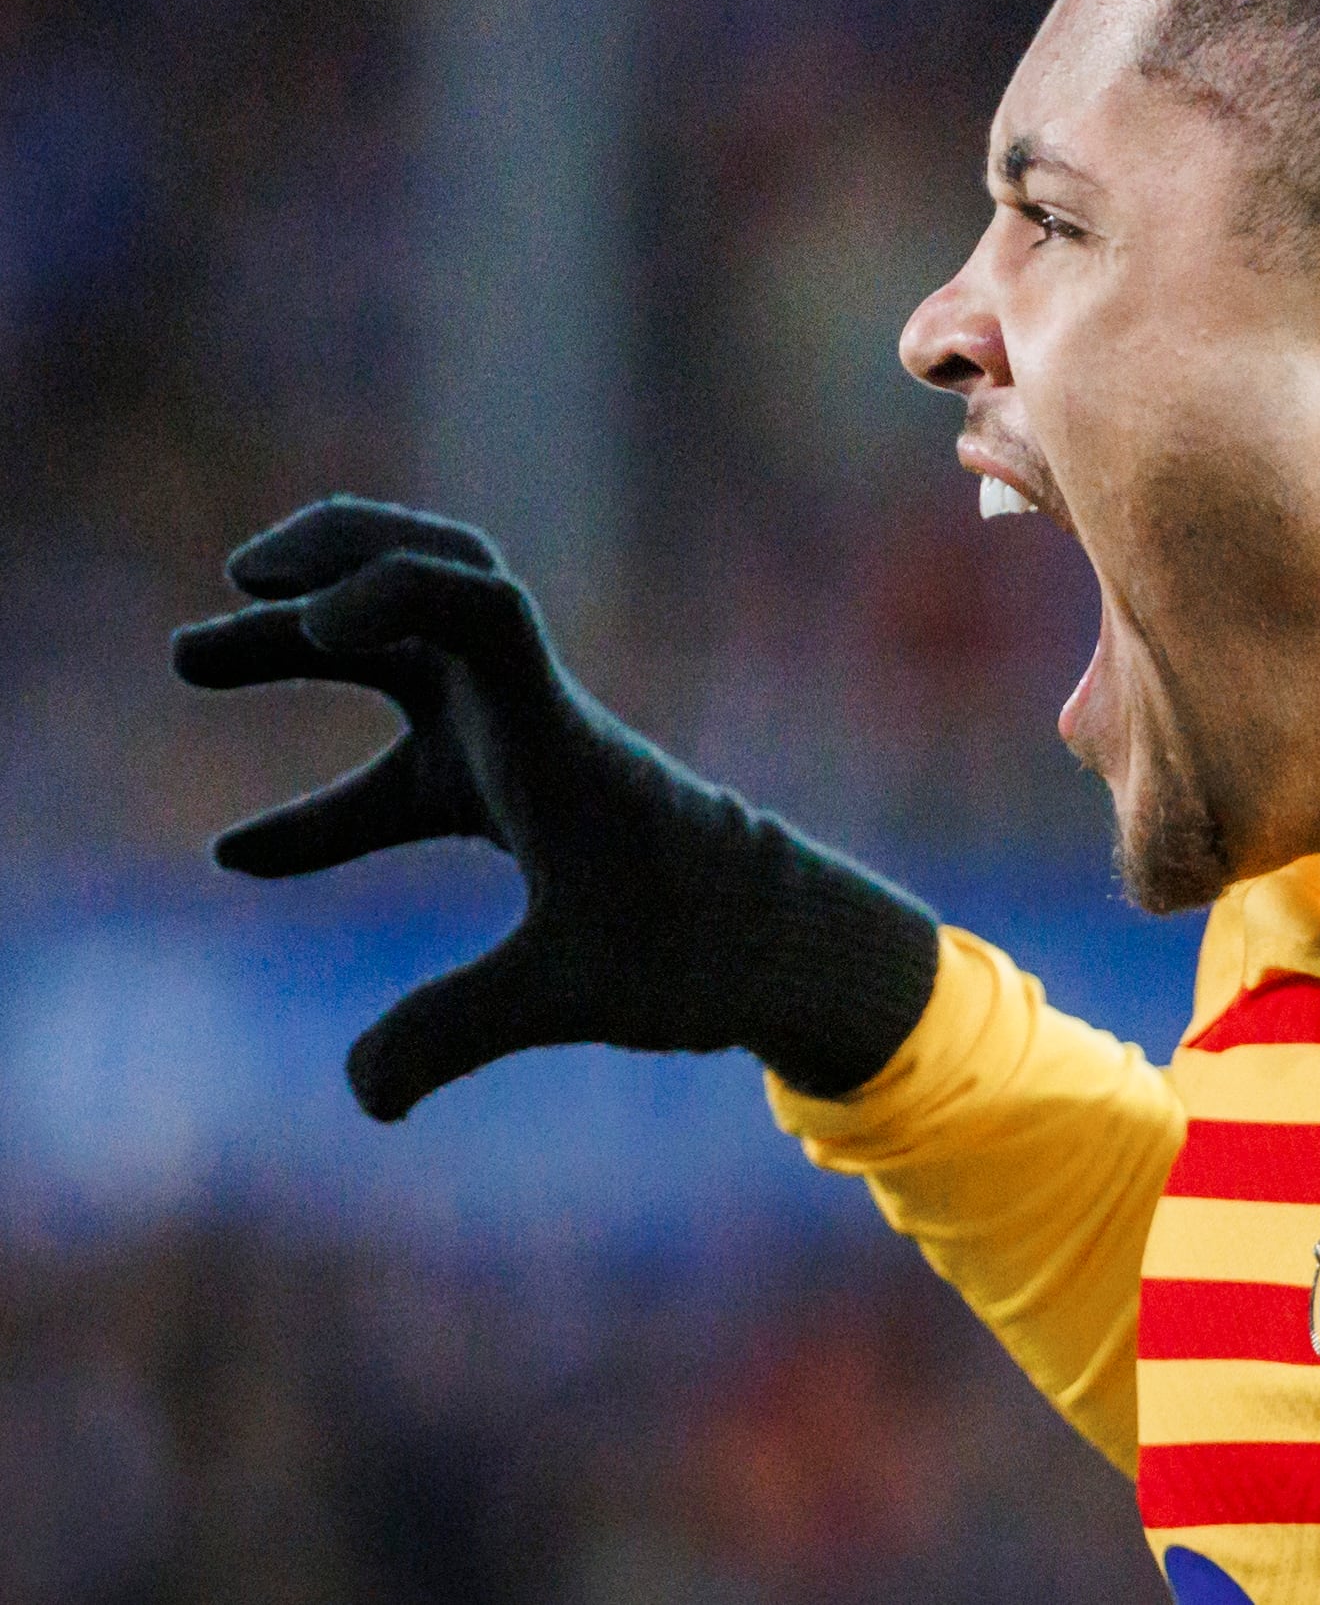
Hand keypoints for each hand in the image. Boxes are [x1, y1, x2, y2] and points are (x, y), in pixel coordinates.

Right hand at [172, 497, 937, 1118]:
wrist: (783, 945)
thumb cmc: (696, 949)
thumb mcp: (571, 992)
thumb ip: (457, 1030)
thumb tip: (360, 1096)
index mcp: (550, 735)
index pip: (483, 604)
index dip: (396, 585)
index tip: (308, 620)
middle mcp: (529, 717)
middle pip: (429, 588)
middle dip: (328, 571)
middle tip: (229, 601)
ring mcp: (517, 748)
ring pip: (405, 658)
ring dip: (303, 645)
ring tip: (188, 658)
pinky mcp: (511, 795)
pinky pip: (405, 763)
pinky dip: (326, 797)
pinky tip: (240, 854)